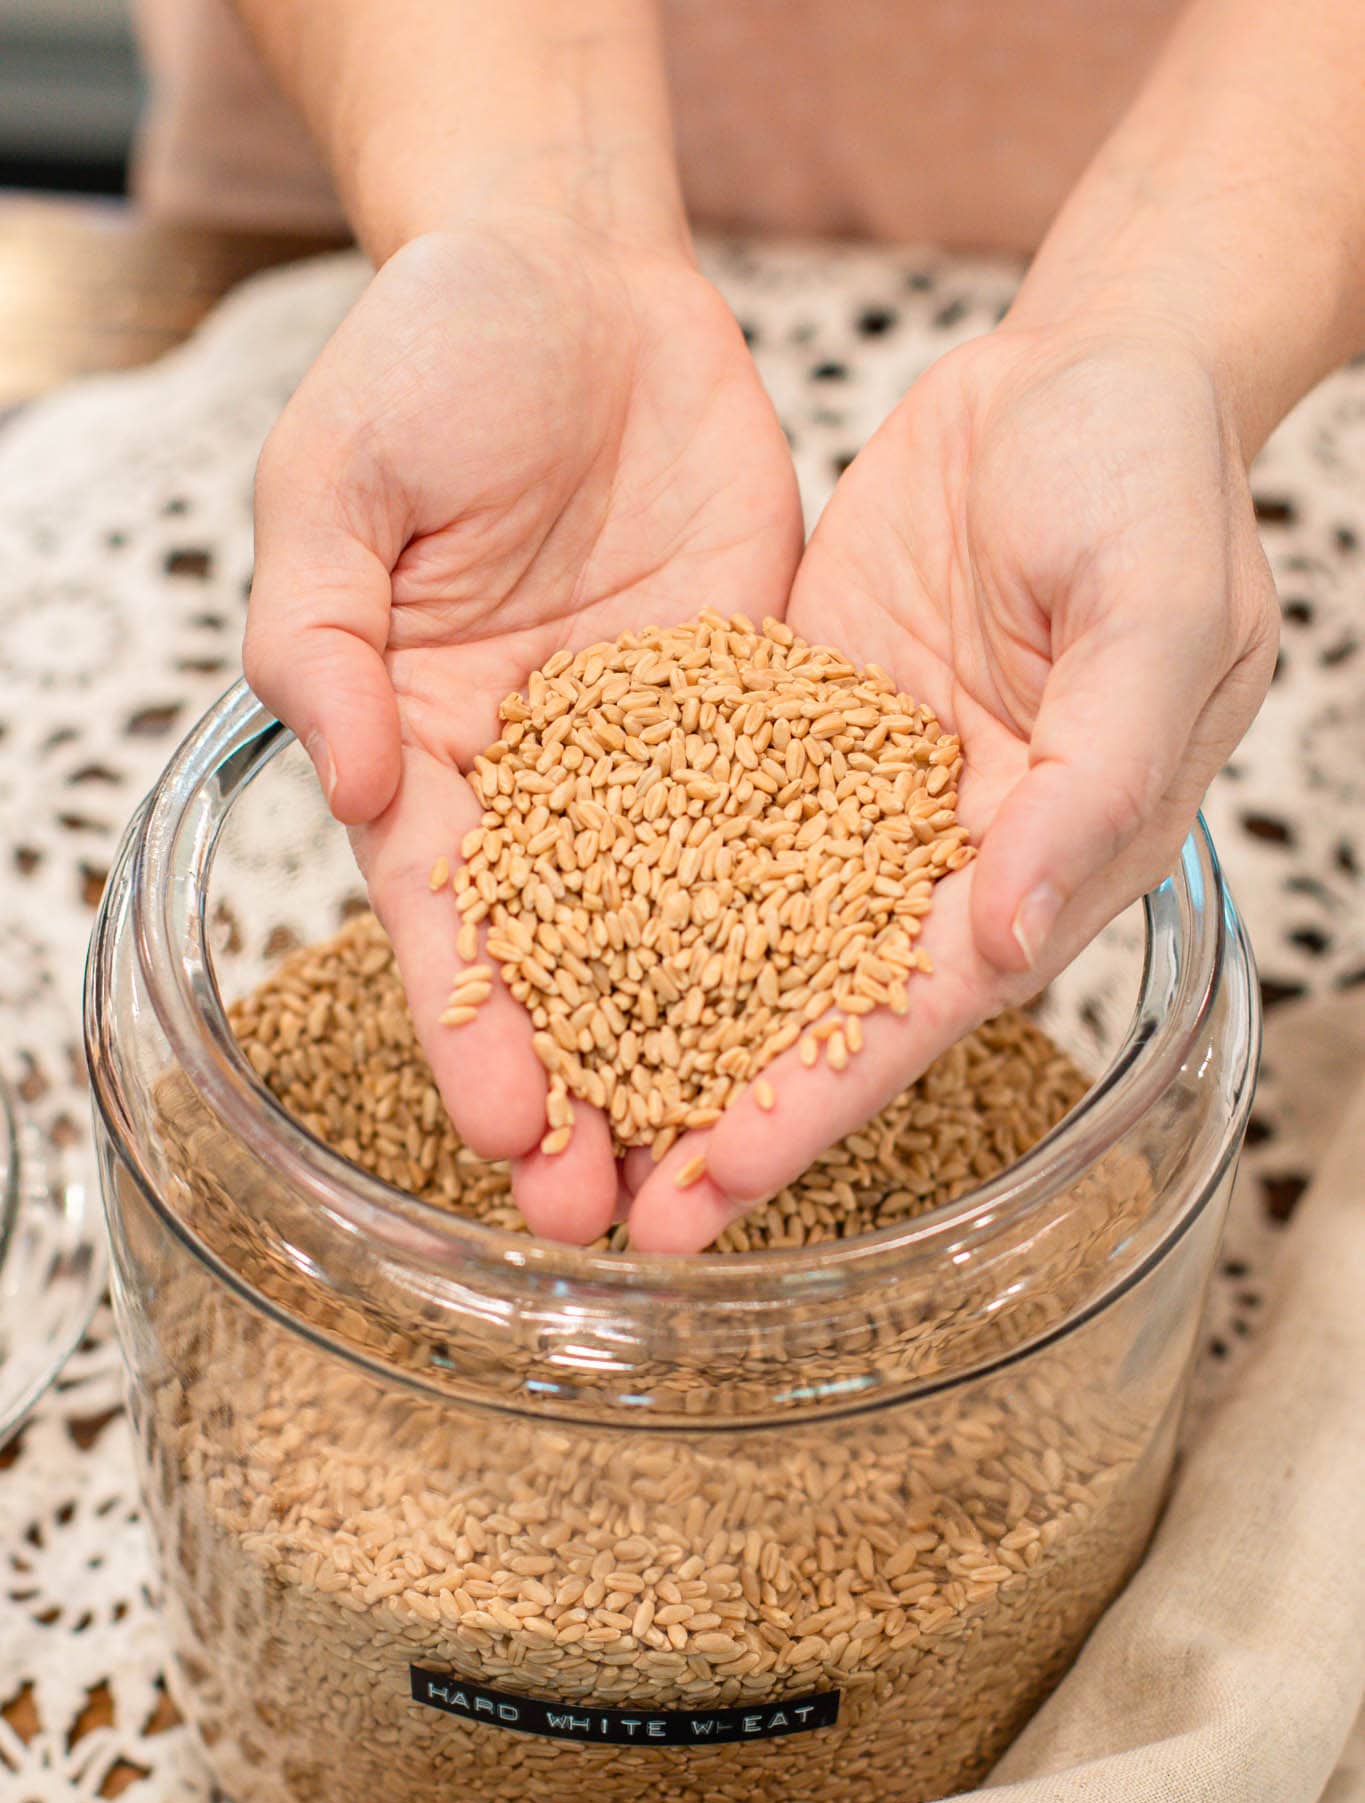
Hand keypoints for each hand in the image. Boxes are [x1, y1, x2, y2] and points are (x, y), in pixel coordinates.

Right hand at [244, 220, 803, 1243]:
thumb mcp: (336, 478)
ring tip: (725, 1164)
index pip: (443, 917)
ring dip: (698, 1047)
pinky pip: (783, 828)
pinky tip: (833, 1012)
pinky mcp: (753, 711)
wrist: (577, 269)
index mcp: (422, 741)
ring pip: (681, 926)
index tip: (506, 1130)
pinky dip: (802, 924)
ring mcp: (652, 755)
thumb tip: (351, 775)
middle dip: (585, 1085)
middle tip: (614, 1214)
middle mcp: (538, 776)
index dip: (471, 1024)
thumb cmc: (433, 353)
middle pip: (564, 959)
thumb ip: (322, 627)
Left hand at [628, 320, 1278, 1250]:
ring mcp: (859, 792)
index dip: (817, 1101)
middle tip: (603, 1212)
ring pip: (743, 928)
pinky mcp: (794, 722)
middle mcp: (944, 851)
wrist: (1088, 361)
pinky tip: (545, 938)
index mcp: (1046, 856)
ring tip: (550, 1112)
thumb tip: (1007, 940)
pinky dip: (632, 880)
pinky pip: (701, 812)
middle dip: (713, 1105)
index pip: (916, 1009)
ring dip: (654, 1018)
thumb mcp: (1159, 613)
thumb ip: (1098, 779)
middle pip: (812, 1001)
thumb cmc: (1156, 476)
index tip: (715, 1187)